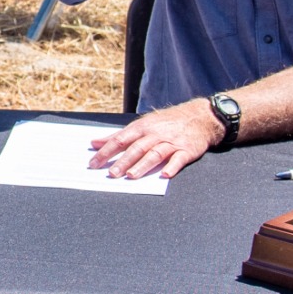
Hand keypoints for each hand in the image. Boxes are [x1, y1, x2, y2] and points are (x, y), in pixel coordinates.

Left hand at [87, 98, 224, 179]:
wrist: (199, 117)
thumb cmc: (166, 123)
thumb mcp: (141, 124)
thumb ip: (118, 135)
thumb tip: (95, 143)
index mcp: (141, 128)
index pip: (120, 140)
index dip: (106, 152)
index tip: (93, 163)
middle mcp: (155, 134)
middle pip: (136, 148)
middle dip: (123, 161)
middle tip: (111, 174)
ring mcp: (171, 142)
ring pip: (155, 153)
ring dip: (143, 165)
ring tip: (132, 175)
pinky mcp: (186, 150)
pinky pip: (179, 159)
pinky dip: (172, 166)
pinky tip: (165, 174)